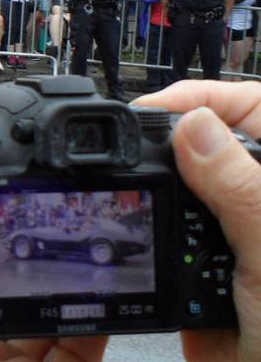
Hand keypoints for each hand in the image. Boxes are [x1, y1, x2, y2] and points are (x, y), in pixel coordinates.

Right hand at [135, 81, 260, 361]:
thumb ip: (240, 187)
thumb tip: (194, 125)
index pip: (250, 107)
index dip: (203, 98)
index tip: (153, 111)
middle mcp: (255, 198)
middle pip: (207, 137)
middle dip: (165, 136)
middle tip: (122, 141)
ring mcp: (230, 230)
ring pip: (178, 181)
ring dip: (150, 182)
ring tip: (115, 177)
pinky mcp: (200, 263)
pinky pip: (162, 228)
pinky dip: (143, 225)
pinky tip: (129, 223)